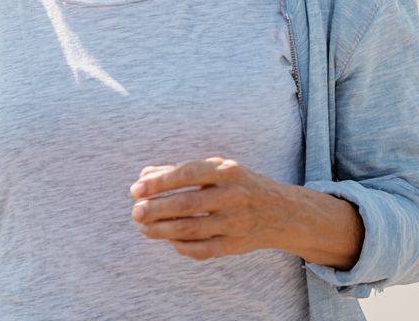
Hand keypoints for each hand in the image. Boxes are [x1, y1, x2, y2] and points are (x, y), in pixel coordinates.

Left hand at [129, 157, 362, 267]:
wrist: (284, 212)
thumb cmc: (239, 184)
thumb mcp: (217, 169)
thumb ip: (180, 170)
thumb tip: (144, 175)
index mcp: (227, 171)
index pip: (186, 174)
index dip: (158, 182)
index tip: (136, 189)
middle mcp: (233, 196)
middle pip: (186, 205)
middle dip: (155, 209)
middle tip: (135, 212)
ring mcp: (236, 223)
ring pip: (191, 230)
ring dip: (162, 230)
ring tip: (143, 228)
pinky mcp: (236, 245)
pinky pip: (202, 250)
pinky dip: (181, 246)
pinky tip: (168, 240)